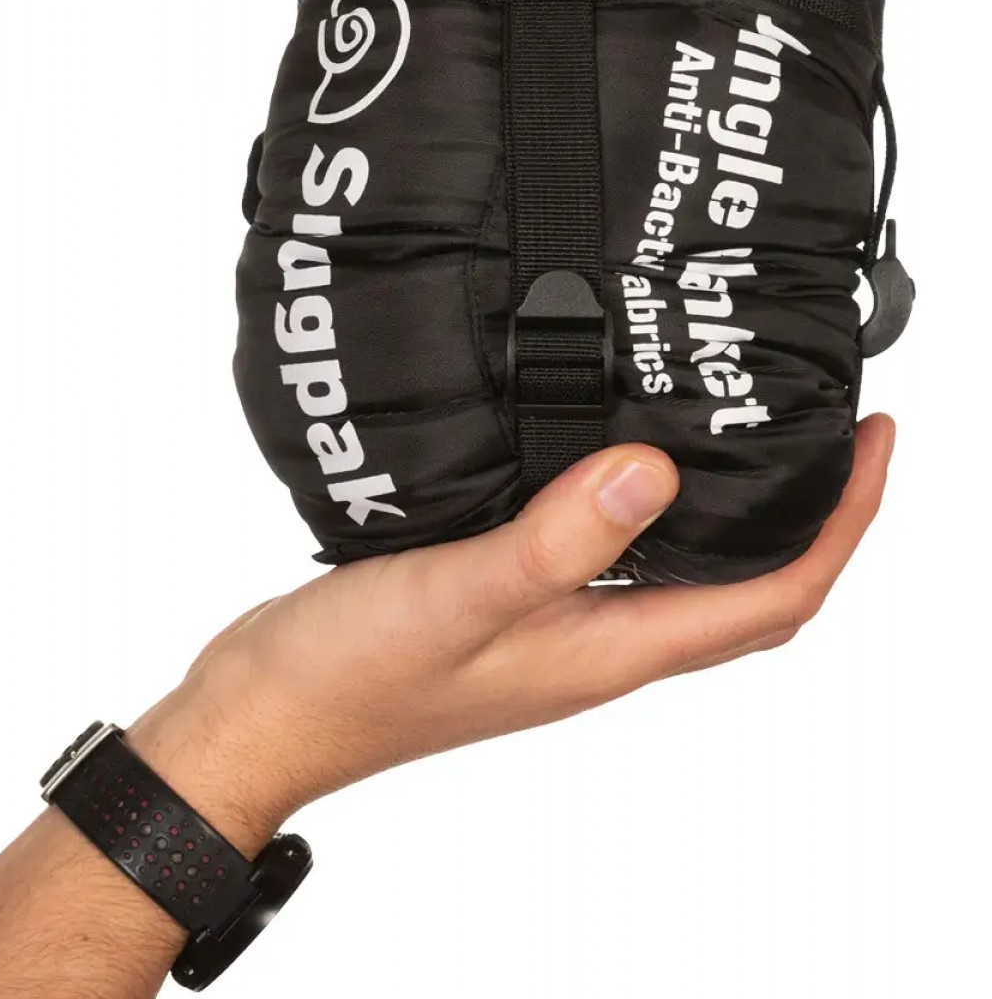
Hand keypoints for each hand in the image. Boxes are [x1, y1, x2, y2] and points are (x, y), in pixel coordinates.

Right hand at [131, 414, 893, 854]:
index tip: (875, 442)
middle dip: (810, 517)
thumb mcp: (458, 598)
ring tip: (740, 427)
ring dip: (728, 509)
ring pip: (679, 569)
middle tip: (830, 431)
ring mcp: (552, 625)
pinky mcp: (507, 601)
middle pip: (746, 589)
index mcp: (607, 651)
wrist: (264, 714)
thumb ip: (556, 541)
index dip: (844, 525)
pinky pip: (605, 551)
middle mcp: (595, 642)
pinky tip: (606, 454)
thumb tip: (653, 472)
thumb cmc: (351, 680)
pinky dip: (639, 504)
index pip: (773, 597)